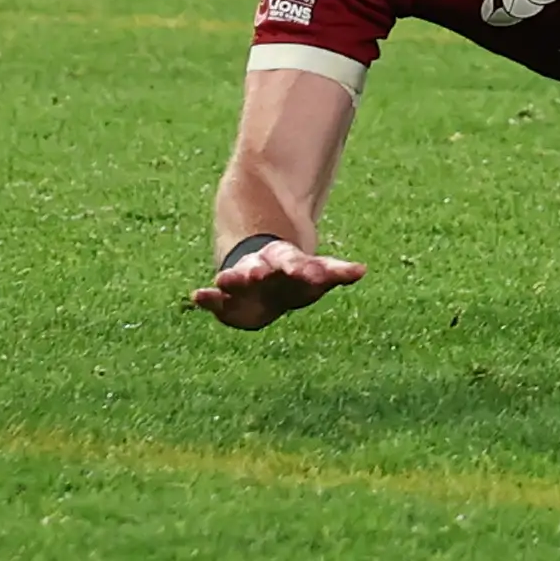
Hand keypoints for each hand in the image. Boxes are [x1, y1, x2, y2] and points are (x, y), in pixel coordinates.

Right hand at [187, 237, 364, 331]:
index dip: (301, 268)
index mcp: (288, 262)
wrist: (263, 272)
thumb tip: (363, 270)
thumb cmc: (294, 278)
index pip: (296, 263)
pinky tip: (197, 296)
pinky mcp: (226, 298)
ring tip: (225, 278)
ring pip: (239, 278)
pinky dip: (208, 298)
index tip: (309, 271)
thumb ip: (337, 272)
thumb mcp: (316, 273)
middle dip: (263, 271)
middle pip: (264, 268)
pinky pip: (216, 298)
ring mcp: (243, 280)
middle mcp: (264, 268)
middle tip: (257, 272)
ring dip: (234, 279)